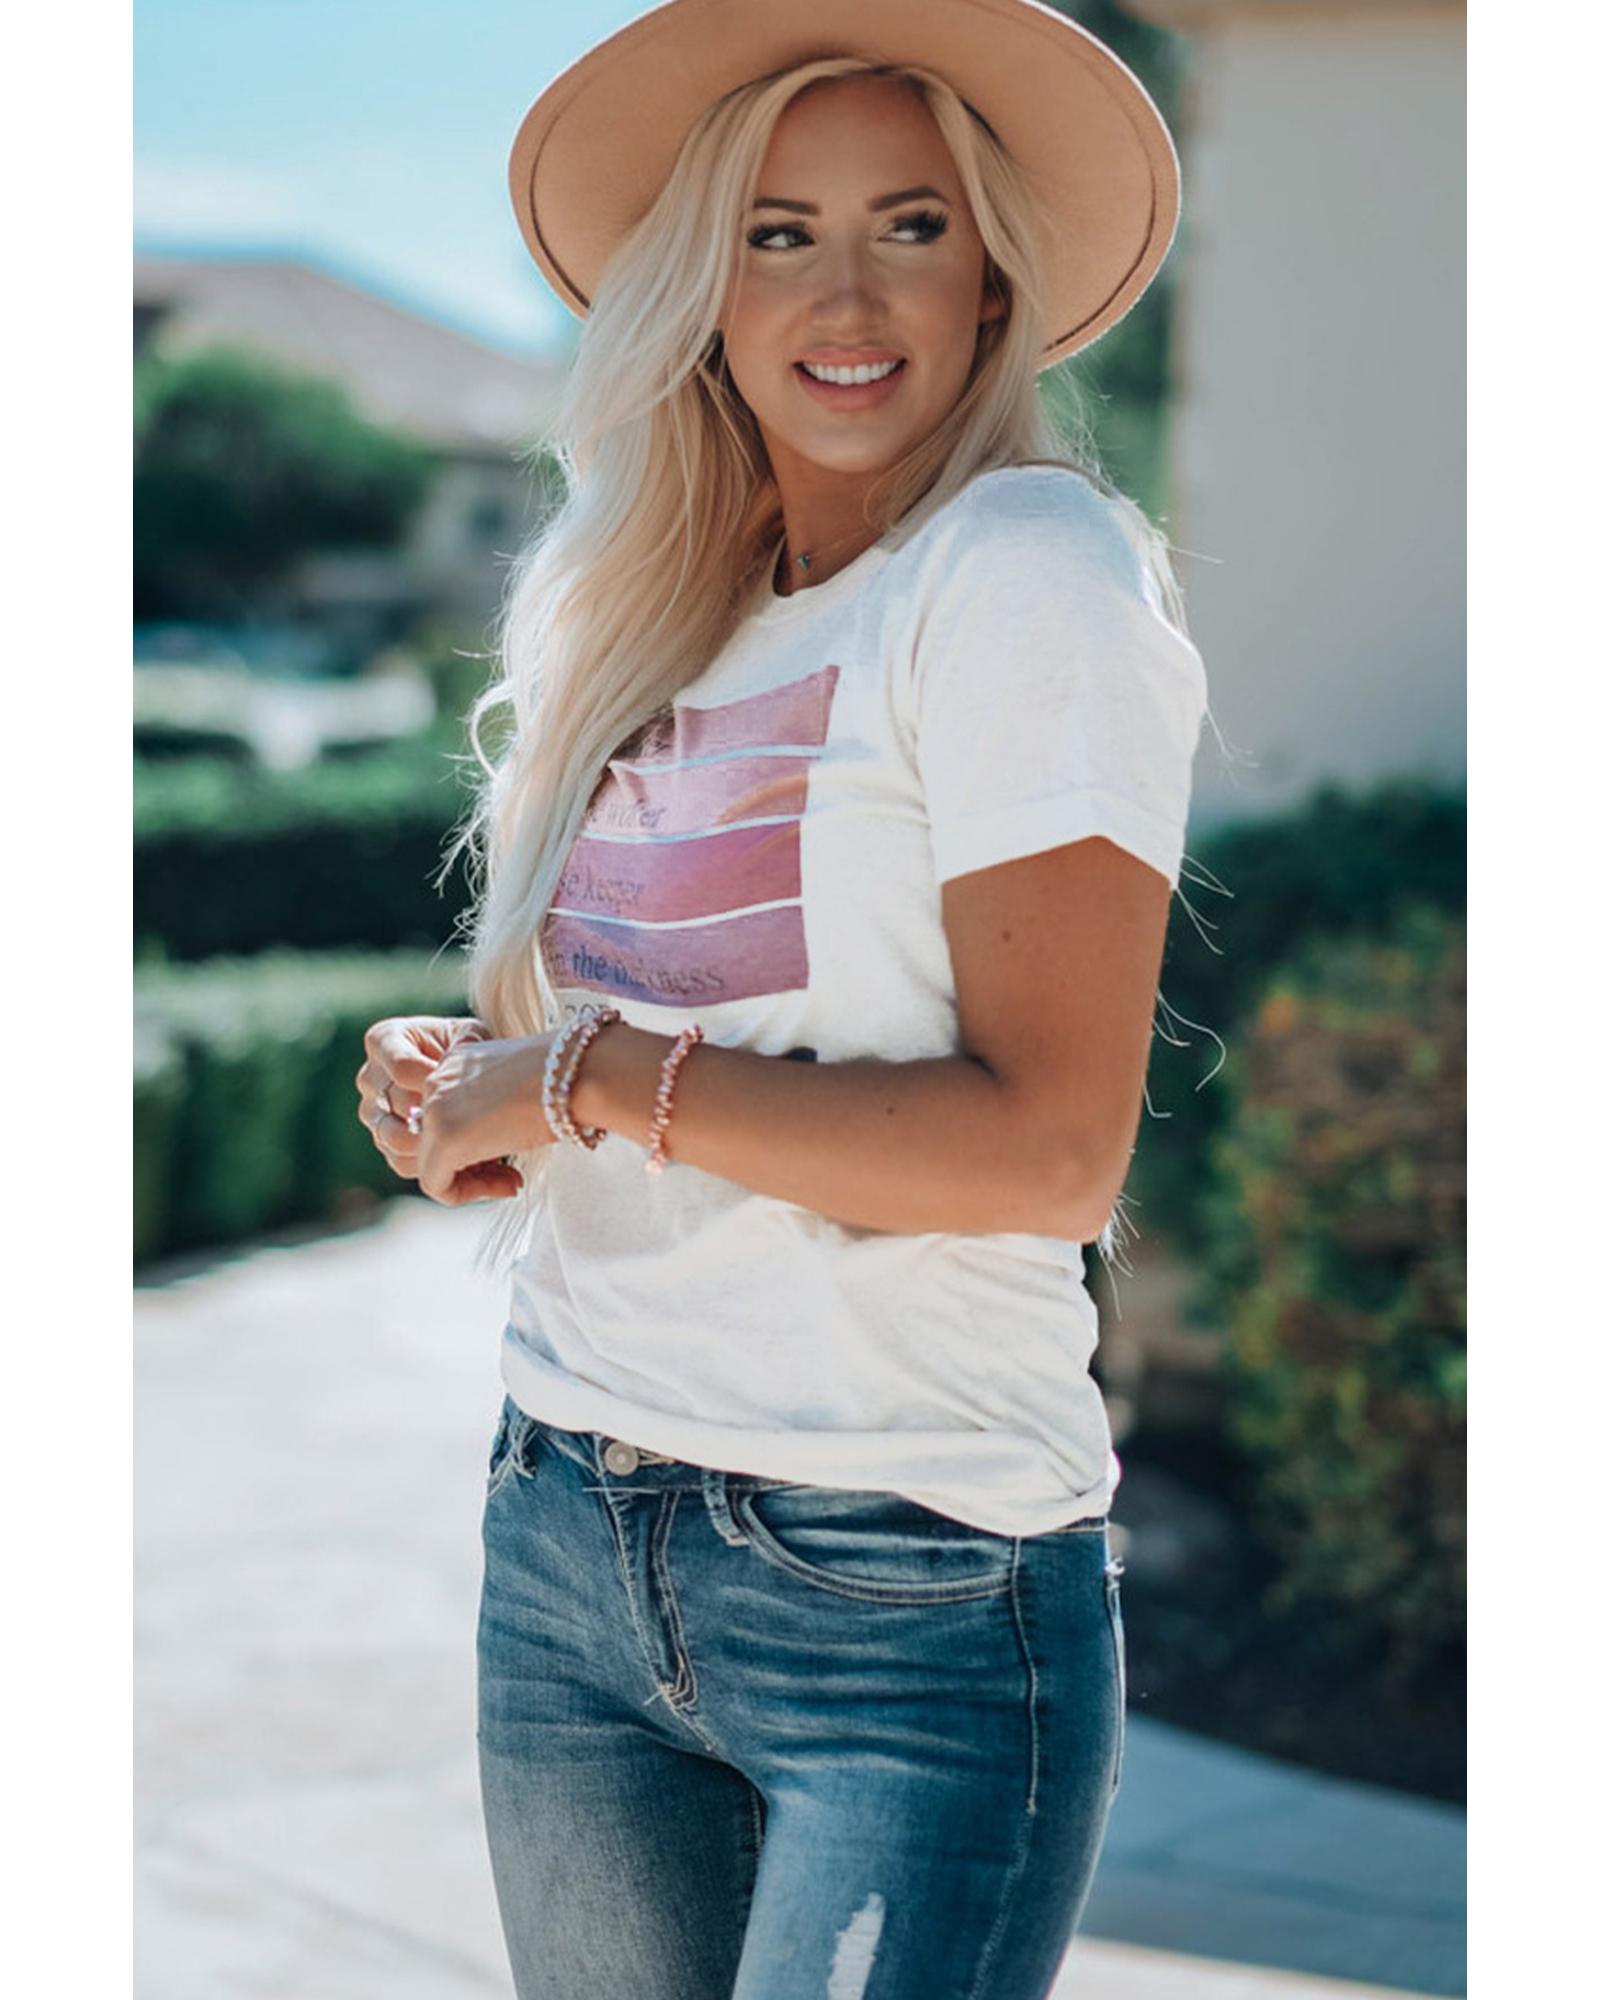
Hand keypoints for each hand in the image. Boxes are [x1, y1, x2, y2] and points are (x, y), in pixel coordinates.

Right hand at [355, 1014, 493, 1190]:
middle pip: (398, 1106)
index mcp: (384, 1040)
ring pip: (396, 1140)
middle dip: (439, 1116)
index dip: (437, 1082)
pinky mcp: (385, 1143)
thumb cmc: (469, 1048)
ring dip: (436, 1146)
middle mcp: (370, 1077)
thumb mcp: (472, 1036)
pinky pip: (402, 1163)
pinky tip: (469, 1162)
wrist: (465, 1073)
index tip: (467, 1088)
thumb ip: (466, 1043)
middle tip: (474, 1123)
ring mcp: (373, 1113)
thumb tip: (456, 1066)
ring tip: (472, 1143)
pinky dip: (435, 1168)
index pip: (402, 1068)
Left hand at [413, 1031, 562, 1205]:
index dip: (475, 1143)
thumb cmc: (563, 1079)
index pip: (445, 1117)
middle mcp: (436, 1082)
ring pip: (432, 1165)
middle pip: (434, 1142)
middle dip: (473, 1166)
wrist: (574, 1074)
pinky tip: (506, 1186)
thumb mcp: (518, 1087)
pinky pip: (436, 1184)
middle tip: (510, 1176)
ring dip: (473, 1183)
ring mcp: (434, 1111)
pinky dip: (468, 1195)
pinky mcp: (444, 1139)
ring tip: (511, 1184)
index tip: (507, 1155)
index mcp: (455, 1064)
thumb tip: (487, 1139)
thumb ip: (492, 1108)